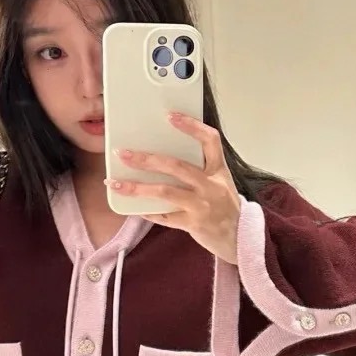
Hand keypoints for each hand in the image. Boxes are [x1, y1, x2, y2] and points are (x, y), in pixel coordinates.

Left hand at [109, 113, 242, 262]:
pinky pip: (164, 216)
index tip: (170, 116)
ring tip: (115, 183)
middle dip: (147, 159)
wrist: (240, 239)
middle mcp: (212, 186)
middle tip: (123, 154)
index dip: (192, 126)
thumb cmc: (224, 207)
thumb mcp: (220, 183)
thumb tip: (163, 157)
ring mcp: (202, 206)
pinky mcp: (193, 224)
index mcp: (219, 171)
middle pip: (177, 166)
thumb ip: (200, 169)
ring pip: (165, 191)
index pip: (210, 141)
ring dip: (137, 187)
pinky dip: (147, 211)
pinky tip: (132, 208)